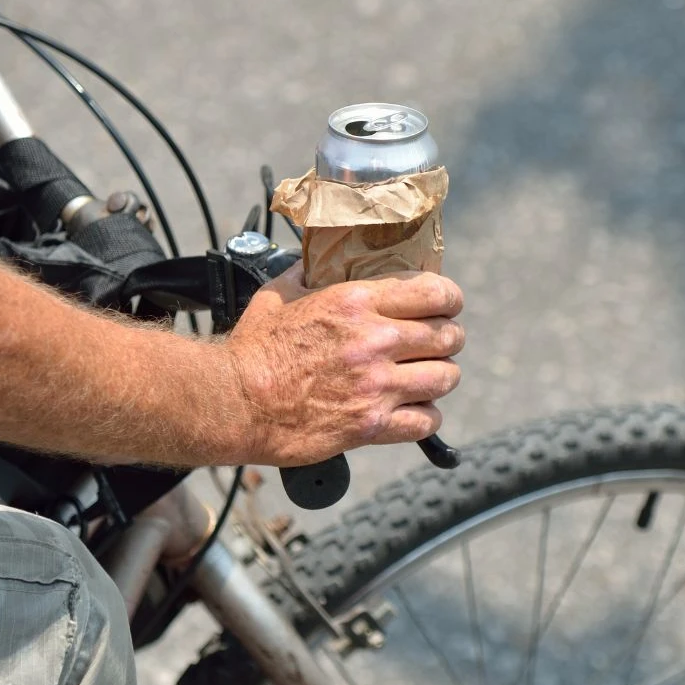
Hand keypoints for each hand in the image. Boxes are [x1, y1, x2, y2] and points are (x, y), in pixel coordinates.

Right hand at [224, 264, 463, 466]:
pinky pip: (427, 421)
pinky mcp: (371, 425)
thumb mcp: (279, 295)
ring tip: (429, 376)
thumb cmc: (253, 349)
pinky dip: (426, 415)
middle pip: (448, 336)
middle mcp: (374, 340)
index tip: (446, 305)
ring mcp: (376, 385)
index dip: (449, 299)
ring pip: (445, 378)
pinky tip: (414, 410)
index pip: (434, 293)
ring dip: (441, 376)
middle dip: (448, 338)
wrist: (235, 402)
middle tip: (438, 343)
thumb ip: (307, 274)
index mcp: (355, 302)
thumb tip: (317, 260)